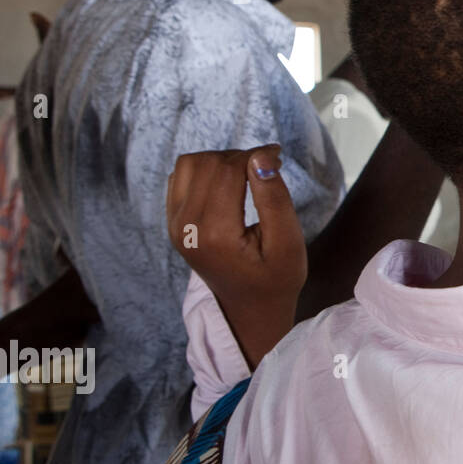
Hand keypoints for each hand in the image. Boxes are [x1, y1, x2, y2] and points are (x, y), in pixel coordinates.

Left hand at [166, 144, 306, 367]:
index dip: (256, 155)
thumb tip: (261, 155)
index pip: (228, 170)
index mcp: (215, 233)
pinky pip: (180, 178)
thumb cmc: (277, 278)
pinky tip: (229, 183)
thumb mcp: (288, 242)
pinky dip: (205, 170)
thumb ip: (274, 197)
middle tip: (269, 165)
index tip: (279, 155)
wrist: (251, 309)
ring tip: (248, 173)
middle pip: (207, 163)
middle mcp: (187, 227)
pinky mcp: (174, 224)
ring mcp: (175, 226)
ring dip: (221, 160)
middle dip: (240, 156)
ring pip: (189, 164)